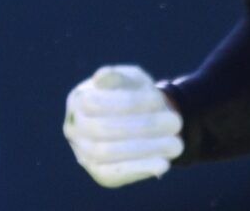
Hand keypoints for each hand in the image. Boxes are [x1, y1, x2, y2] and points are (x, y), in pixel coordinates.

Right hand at [63, 64, 183, 187]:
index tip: (159, 99)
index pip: (96, 102)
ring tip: (176, 145)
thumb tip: (102, 77)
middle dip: (143, 126)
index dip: (128, 101)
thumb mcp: (130, 79)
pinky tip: (163, 163)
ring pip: (108, 153)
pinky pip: (116, 174)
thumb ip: (119, 76)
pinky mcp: (99, 174)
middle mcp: (74, 128)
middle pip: (103, 129)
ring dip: (145, 149)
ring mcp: (83, 153)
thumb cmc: (134, 95)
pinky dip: (140, 168)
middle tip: (176, 122)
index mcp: (77, 99)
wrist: (139, 122)